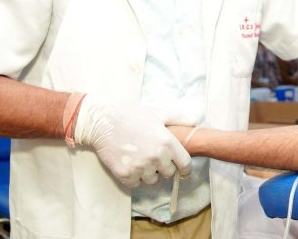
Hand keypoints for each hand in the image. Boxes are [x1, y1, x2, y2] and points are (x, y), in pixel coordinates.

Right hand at [73, 95, 194, 187]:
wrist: (102, 121)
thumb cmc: (131, 115)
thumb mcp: (158, 113)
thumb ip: (178, 118)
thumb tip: (195, 121)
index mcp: (167, 142)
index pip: (185, 164)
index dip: (184, 168)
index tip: (181, 170)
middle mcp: (156, 157)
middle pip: (168, 174)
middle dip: (163, 168)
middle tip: (153, 158)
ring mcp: (140, 167)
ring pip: (152, 180)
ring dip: (148, 173)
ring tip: (139, 159)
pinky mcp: (125, 174)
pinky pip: (135, 184)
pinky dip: (133, 178)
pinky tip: (129, 165)